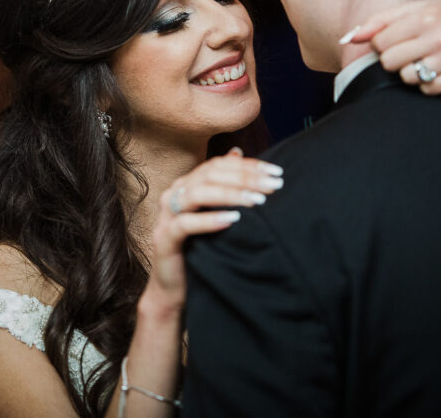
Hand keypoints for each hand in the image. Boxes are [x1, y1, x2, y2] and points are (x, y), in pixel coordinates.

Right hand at [143, 148, 283, 311]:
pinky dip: (209, 220)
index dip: (248, 166)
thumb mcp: (213, 214)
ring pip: (197, 193)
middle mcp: (174, 194)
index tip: (277, 173)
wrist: (173, 289)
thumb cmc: (198, 249)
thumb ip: (223, 185)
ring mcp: (166, 216)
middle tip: (274, 186)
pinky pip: (184, 224)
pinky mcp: (164, 239)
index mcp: (186, 185)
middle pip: (210, 175)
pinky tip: (232, 220)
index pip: (219, 165)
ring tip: (257, 201)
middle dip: (245, 178)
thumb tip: (237, 151)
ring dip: (230, 195)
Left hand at [350, 0, 440, 94]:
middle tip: (407, 51)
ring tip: (423, 59)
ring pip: (406, 77)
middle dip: (392, 59)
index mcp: (423, 16)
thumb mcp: (417, 9)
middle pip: (388, 62)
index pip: (380, 41)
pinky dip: (426, 83)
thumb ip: (380, 21)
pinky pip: (426, 89)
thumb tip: (349, 38)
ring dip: (409, 72)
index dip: (381, 44)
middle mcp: (437, 36)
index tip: (394, 40)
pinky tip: (436, 70)